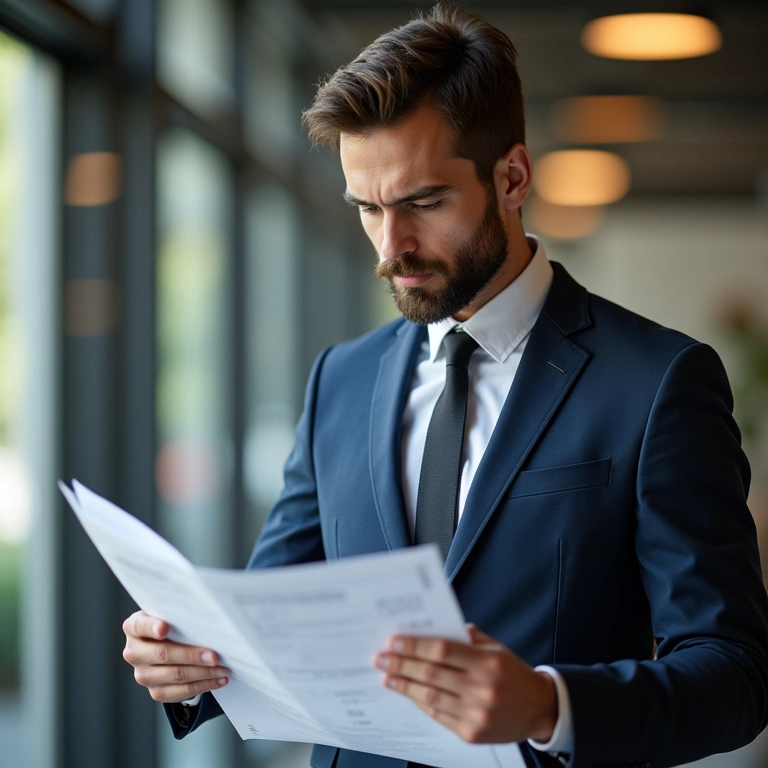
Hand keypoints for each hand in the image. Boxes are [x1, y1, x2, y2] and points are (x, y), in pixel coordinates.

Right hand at [122, 610, 229, 702]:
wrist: (166, 645)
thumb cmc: (172, 624)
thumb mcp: (171, 615)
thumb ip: (179, 616)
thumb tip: (206, 618)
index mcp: (134, 627)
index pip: (140, 625)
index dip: (152, 627)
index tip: (164, 628)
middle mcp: (134, 652)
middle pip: (163, 654)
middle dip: (192, 655)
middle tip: (214, 656)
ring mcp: (143, 674)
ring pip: (175, 675)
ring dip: (203, 673)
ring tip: (223, 668)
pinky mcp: (155, 691)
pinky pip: (180, 692)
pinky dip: (203, 685)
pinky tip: (218, 680)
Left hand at [373, 624, 556, 743]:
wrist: (539, 710)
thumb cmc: (512, 673)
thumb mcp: (496, 647)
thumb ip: (466, 638)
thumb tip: (430, 628)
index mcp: (489, 663)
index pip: (442, 651)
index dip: (414, 646)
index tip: (393, 641)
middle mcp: (482, 689)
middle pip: (431, 674)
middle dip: (401, 665)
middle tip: (380, 658)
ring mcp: (476, 714)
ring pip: (430, 697)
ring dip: (404, 685)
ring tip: (386, 676)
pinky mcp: (471, 734)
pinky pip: (438, 715)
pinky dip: (420, 702)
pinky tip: (407, 692)